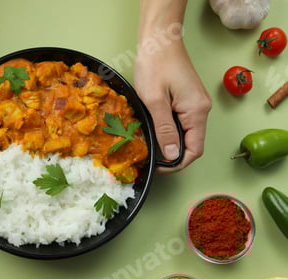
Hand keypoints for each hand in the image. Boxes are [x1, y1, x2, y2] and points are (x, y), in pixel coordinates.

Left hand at [134, 40, 211, 170]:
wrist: (159, 40)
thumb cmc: (156, 65)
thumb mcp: (154, 101)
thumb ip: (164, 129)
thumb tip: (172, 155)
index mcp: (197, 111)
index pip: (194, 149)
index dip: (177, 163)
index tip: (158, 167)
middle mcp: (201, 109)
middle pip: (191, 143)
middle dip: (172, 154)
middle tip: (149, 156)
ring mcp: (195, 104)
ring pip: (185, 133)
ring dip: (169, 142)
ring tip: (148, 144)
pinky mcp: (187, 99)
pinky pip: (181, 122)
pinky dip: (168, 130)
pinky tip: (153, 129)